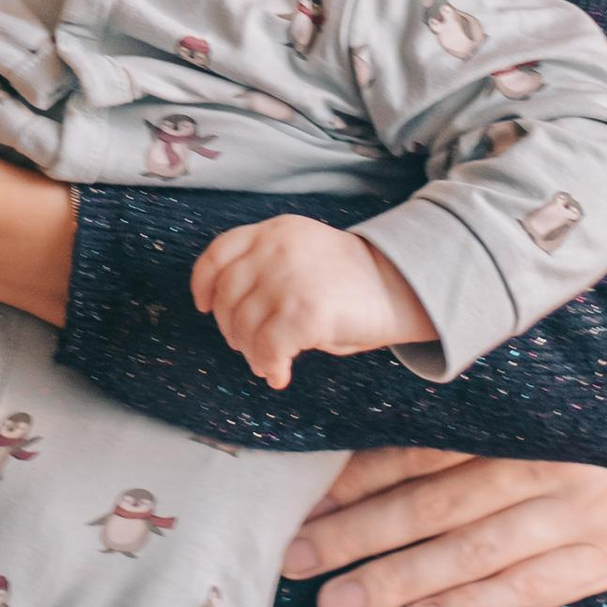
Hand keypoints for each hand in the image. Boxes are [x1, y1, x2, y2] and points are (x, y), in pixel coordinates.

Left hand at [189, 216, 432, 386]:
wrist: (404, 285)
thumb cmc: (355, 279)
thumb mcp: (303, 256)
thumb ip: (267, 271)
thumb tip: (233, 317)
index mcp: (275, 231)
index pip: (219, 252)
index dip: (203, 283)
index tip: (202, 305)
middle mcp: (275, 250)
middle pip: (226, 297)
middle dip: (232, 329)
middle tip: (250, 348)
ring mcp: (288, 280)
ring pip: (243, 327)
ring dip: (251, 353)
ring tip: (269, 363)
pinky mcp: (304, 313)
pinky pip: (267, 349)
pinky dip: (269, 367)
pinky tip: (281, 374)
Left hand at [278, 443, 606, 606]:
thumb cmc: (595, 433)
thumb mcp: (538, 410)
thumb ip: (467, 429)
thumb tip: (364, 457)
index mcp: (517, 415)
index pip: (422, 450)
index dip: (357, 479)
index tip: (304, 505)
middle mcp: (543, 462)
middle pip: (433, 503)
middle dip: (358, 534)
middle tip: (297, 560)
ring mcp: (577, 513)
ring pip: (471, 551)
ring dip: (398, 580)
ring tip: (339, 604)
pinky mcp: (606, 559)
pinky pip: (528, 591)